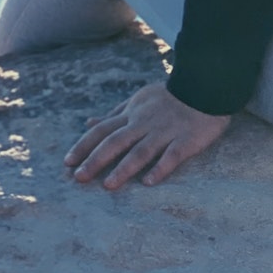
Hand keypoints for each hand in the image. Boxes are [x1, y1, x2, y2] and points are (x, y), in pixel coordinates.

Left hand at [64, 83, 230, 190]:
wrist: (205, 87)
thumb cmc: (169, 98)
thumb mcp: (138, 100)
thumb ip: (114, 113)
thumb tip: (88, 122)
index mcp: (132, 113)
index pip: (103, 130)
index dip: (84, 145)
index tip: (67, 162)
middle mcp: (144, 122)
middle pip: (116, 141)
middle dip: (96, 160)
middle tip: (78, 178)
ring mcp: (165, 131)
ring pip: (141, 151)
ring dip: (124, 168)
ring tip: (109, 185)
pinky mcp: (186, 140)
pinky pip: (172, 155)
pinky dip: (160, 168)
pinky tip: (149, 182)